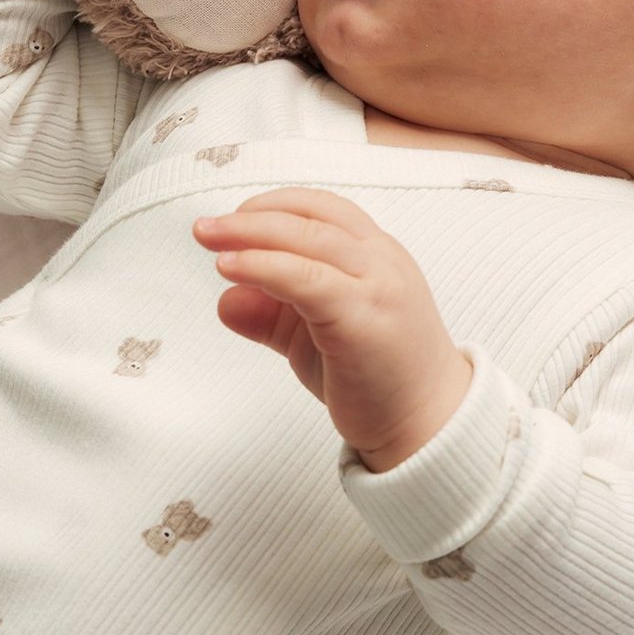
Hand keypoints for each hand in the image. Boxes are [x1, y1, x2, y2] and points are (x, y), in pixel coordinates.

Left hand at [193, 188, 471, 471]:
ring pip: (310, 240)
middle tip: (205, 228)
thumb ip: (273, 313)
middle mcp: (382, 261)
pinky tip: (232, 269)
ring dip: (251, 234)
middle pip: (312, 217)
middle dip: (251, 216)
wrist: (428, 428)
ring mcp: (378, 286)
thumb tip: (227, 298)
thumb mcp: (313, 336)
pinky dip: (264, 267)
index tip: (234, 220)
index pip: (323, 209)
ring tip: (210, 240)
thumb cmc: (378, 379)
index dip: (274, 206)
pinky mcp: (363, 319)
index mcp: (378, 254)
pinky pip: (308, 280)